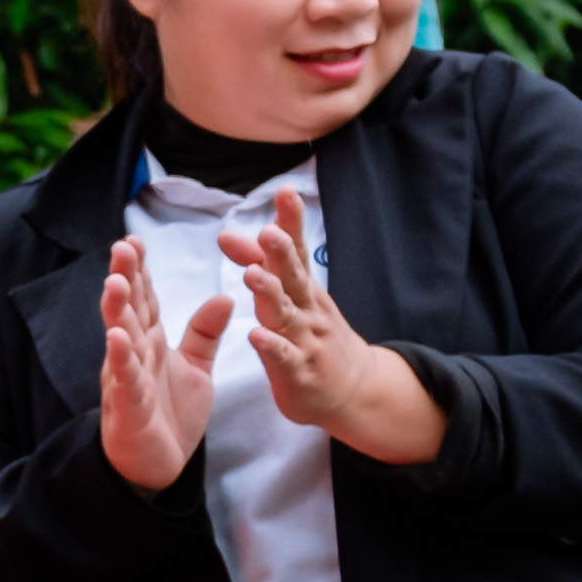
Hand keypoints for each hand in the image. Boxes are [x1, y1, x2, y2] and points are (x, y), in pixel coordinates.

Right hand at [99, 237, 227, 491]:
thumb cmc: (170, 414)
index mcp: (150, 343)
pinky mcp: (129, 408)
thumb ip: (204, 333)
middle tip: (122, 247)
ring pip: (120, 340)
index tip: (135, 241)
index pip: (144, 301)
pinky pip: (125, 381)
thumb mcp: (196, 368)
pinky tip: (117, 339)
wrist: (159, 466)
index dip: (140, 272)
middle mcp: (134, 355)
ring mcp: (127, 380)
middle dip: (124, 279)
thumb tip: (224, 296)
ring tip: (115, 283)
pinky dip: (120, 360)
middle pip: (128, 311)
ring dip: (116, 312)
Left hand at [229, 189, 447, 466]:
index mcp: (305, 290)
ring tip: (252, 275)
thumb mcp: (291, 298)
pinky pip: (284, 359)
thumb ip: (258, 265)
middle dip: (281, 253)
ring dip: (271, 294)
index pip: (296, 251)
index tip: (286, 192)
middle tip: (268, 231)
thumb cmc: (314, 336)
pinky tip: (256, 336)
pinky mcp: (298, 374)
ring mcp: (306, 342)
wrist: (354, 390)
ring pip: (287, 315)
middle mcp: (308, 311)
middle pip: (294, 278)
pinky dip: (271, 347)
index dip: (291, 223)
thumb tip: (227, 234)